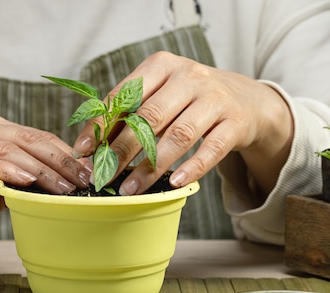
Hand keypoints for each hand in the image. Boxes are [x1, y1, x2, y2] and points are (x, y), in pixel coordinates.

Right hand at [0, 115, 91, 235]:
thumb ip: (22, 184)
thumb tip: (62, 190)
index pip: (37, 137)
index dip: (65, 154)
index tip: (89, 173)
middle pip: (28, 140)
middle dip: (60, 161)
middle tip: (83, 181)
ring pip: (8, 150)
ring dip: (40, 169)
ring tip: (62, 187)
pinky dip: (3, 170)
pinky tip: (25, 181)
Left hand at [72, 51, 293, 197]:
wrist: (246, 100)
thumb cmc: (191, 100)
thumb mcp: (162, 94)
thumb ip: (131, 111)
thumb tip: (92, 142)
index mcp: (162, 66)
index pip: (124, 96)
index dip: (101, 125)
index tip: (83, 151)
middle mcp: (189, 76)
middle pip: (149, 117)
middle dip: (121, 150)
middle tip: (103, 176)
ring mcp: (215, 97)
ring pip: (178, 135)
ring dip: (151, 167)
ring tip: (130, 189)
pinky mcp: (236, 121)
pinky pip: (211, 148)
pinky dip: (192, 168)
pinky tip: (174, 184)